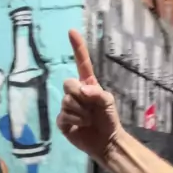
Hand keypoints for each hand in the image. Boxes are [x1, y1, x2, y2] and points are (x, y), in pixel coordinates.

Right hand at [57, 30, 121, 162]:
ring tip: (88, 119)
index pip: (81, 62)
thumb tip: (81, 90)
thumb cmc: (109, 119)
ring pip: (66, 101)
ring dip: (80, 112)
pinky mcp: (63, 121)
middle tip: (90, 106)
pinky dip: (75, 120)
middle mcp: (76, 93)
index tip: (71, 31)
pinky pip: (64, 115)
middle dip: (79, 95)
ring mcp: (67, 107)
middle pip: (68, 83)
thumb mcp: (107, 101)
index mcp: (88, 84)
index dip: (77, 47)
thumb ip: (96, 92)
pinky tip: (81, 125)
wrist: (106, 141)